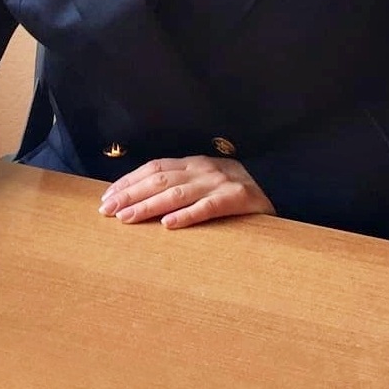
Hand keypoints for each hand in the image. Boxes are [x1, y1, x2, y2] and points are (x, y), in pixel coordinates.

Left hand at [98, 157, 274, 228]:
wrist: (282, 192)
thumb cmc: (237, 196)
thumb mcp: (207, 184)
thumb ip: (181, 187)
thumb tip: (140, 201)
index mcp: (194, 164)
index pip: (153, 169)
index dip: (128, 182)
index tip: (106, 198)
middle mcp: (204, 169)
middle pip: (159, 180)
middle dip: (130, 195)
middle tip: (107, 211)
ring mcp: (222, 182)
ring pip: (177, 194)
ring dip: (149, 206)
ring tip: (128, 218)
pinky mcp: (239, 199)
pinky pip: (208, 208)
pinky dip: (187, 215)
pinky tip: (168, 225)